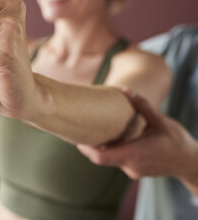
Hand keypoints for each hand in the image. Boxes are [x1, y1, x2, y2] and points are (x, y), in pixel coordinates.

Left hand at [78, 92, 197, 181]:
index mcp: (134, 153)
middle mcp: (130, 165)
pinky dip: (112, 150)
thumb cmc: (177, 141)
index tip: (76, 136)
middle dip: (88, 146)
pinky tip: (112, 138)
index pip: (100, 157)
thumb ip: (142, 106)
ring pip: (109, 160)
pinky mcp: (135, 171)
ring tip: (93, 130)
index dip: (85, 148)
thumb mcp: (161, 121)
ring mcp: (132, 170)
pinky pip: (117, 161)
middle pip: (100, 159)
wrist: (190, 163)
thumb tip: (126, 89)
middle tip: (78, 130)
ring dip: (102, 147)